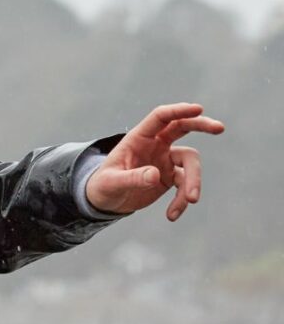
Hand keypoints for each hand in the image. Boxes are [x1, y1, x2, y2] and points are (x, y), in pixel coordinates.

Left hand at [84, 102, 224, 220]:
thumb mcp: (111, 183)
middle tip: (220, 128)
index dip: (178, 111)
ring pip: (190, 163)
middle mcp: (155, 145)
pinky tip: (172, 215)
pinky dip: (181, 200)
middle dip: (202, 125)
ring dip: (193, 182)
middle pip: (183, 127)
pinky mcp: (171, 177)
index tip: (198, 108)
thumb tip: (155, 175)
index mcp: (138, 138)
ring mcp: (165, 160)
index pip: (161, 118)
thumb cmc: (102, 186)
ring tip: (189, 201)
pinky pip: (185, 185)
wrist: (105, 202)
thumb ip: (131, 178)